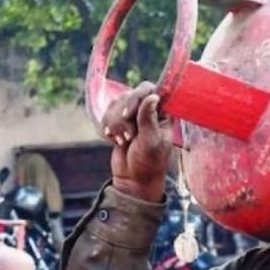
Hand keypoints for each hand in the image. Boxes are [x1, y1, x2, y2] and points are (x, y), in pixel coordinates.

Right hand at [101, 82, 172, 202]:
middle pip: (128, 95)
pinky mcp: (119, 122)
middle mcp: (148, 109)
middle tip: (128, 138)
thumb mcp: (151, 142)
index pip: (149, 89)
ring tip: (121, 142)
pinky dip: (107, 127)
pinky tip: (112, 140)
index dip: (136, 97)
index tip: (129, 113)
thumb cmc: (148, 163)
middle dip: (123, 117)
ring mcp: (132, 115)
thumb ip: (148, 119)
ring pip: (115, 104)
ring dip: (114, 124)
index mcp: (163, 112)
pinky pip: (106, 114)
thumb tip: (153, 96)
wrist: (133, 179)